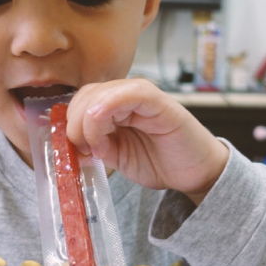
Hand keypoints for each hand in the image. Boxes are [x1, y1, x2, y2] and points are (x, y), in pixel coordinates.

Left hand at [65, 79, 228, 204]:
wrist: (195, 172)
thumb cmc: (160, 161)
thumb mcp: (117, 156)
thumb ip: (95, 147)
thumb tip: (70, 146)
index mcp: (114, 105)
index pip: (80, 101)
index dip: (69, 124)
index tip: (73, 150)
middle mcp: (126, 94)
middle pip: (85, 95)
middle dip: (75, 124)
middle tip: (85, 151)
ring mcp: (142, 94)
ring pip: (99, 93)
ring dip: (89, 122)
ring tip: (100, 148)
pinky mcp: (159, 101)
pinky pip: (129, 93)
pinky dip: (108, 109)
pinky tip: (104, 130)